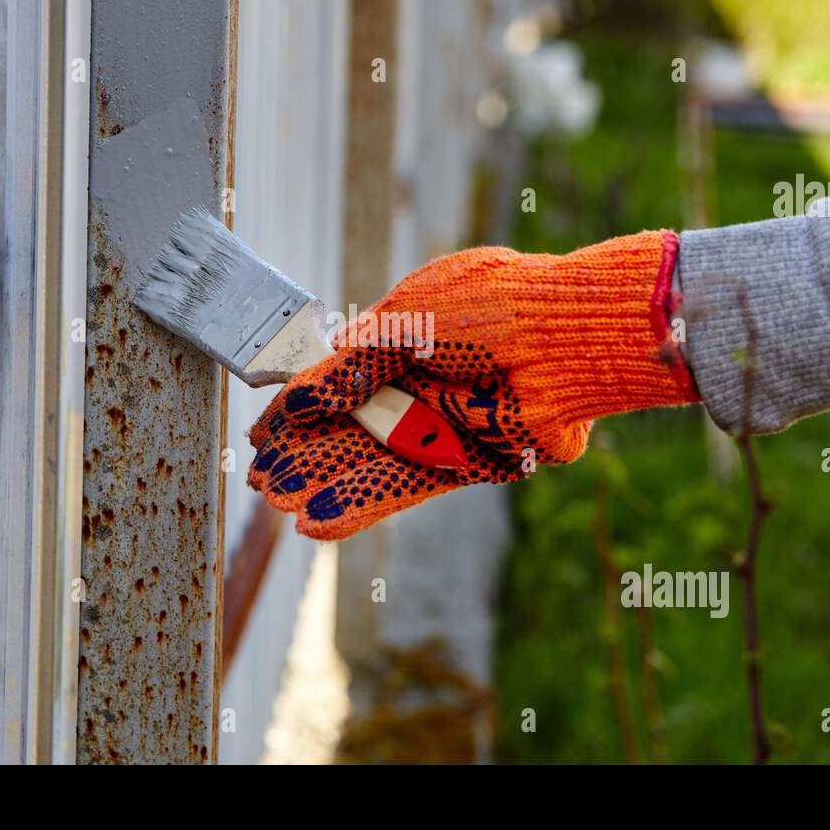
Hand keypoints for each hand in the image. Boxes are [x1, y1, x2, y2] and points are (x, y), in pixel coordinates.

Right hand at [247, 230, 696, 539]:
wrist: (567, 337)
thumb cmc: (492, 307)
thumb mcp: (405, 321)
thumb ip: (352, 366)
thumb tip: (300, 398)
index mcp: (408, 335)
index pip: (340, 377)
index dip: (300, 406)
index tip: (263, 432)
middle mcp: (426, 381)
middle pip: (353, 425)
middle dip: (306, 453)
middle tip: (262, 479)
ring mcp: (448, 423)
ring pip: (374, 460)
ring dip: (326, 483)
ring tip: (279, 504)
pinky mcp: (472, 463)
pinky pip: (407, 487)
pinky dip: (363, 505)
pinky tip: (319, 522)